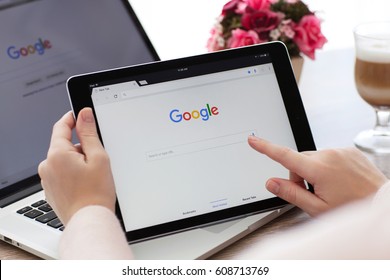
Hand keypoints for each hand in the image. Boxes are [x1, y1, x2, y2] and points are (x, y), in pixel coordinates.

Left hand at [38, 108, 115, 224]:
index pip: (61, 126)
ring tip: (92, 177)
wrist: (89, 220)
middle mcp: (47, 165)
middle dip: (80, 147)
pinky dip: (72, 174)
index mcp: (57, 154)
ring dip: (76, 162)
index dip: (72, 118)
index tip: (80, 115)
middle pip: (64, 145)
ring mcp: (47, 179)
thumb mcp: (98, 157)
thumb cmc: (95, 193)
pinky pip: (61, 174)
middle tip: (97, 159)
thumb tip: (84, 114)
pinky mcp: (50, 190)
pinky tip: (85, 184)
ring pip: (63, 160)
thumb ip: (89, 133)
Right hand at [248, 136, 387, 215]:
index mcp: (319, 169)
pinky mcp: (349, 151)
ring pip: (313, 157)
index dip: (265, 148)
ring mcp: (341, 151)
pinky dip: (327, 166)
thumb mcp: (317, 208)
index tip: (253, 140)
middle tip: (311, 192)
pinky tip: (338, 180)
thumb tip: (271, 182)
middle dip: (298, 174)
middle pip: (299, 159)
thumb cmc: (353, 209)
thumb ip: (291, 193)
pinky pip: (328, 155)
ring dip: (313, 170)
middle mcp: (329, 155)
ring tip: (328, 188)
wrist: (383, 204)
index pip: (284, 156)